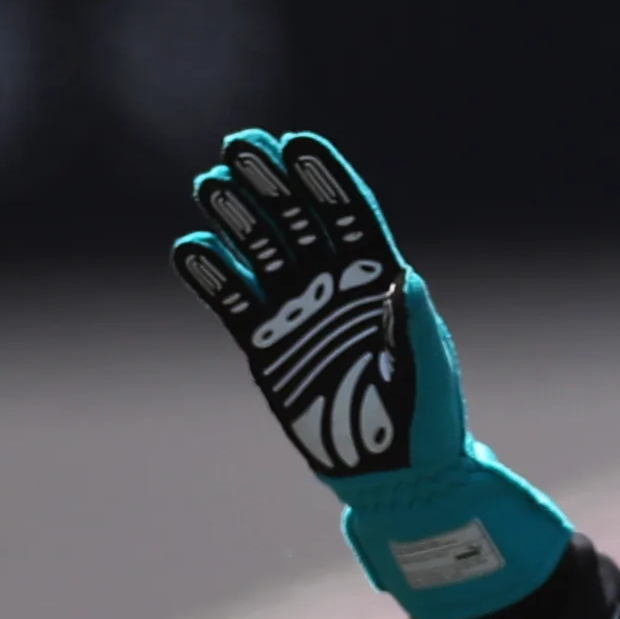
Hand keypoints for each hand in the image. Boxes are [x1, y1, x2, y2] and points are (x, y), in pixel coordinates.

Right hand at [174, 130, 436, 478]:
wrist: (397, 475)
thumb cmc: (428, 420)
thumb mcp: (426, 367)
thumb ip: (412, 320)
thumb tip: (401, 278)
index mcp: (381, 281)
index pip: (349, 216)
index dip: (324, 179)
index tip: (299, 143)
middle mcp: (336, 288)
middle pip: (297, 221)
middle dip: (272, 182)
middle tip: (240, 144)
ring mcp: (299, 314)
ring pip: (260, 252)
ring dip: (237, 217)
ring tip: (211, 183)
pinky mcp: (267, 348)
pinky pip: (232, 302)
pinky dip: (211, 276)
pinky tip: (190, 248)